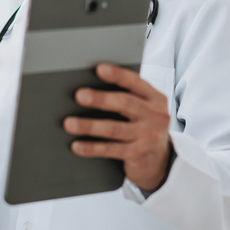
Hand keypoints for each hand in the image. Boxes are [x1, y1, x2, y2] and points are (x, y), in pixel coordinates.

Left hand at [63, 63, 171, 191]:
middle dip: (101, 99)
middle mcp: (155, 116)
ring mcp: (148, 136)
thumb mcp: (145, 108)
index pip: (136, 82)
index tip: (99, 69)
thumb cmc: (144, 126)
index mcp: (156, 98)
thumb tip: (91, 86)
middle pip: (125, 103)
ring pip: (114, 129)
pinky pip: (110, 150)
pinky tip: (77, 145)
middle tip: (80, 95)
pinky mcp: (139, 154)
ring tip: (69, 123)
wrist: (160, 160)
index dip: (118, 75)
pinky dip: (92, 147)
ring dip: (89, 126)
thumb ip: (128, 96)